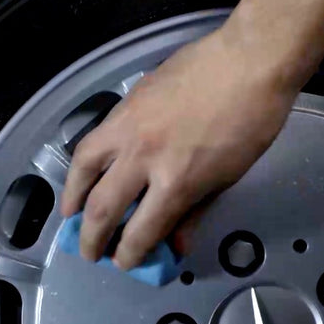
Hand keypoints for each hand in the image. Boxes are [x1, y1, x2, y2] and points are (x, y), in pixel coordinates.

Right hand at [61, 24, 300, 268]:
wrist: (249, 61)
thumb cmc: (252, 121)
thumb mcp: (229, 176)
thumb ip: (195, 211)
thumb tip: (176, 243)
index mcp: (176, 182)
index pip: (141, 232)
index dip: (129, 254)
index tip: (125, 262)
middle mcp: (144, 158)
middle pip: (104, 208)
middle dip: (92, 238)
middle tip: (90, 252)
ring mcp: (129, 128)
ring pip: (84, 169)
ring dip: (72, 198)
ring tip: (70, 215)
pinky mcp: (125, 104)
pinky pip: (93, 139)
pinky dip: (82, 162)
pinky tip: (83, 172)